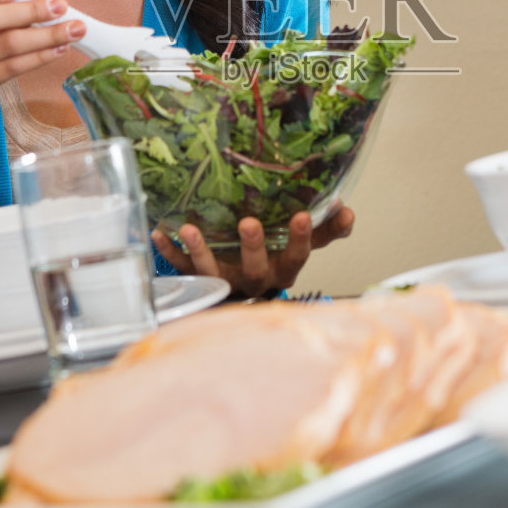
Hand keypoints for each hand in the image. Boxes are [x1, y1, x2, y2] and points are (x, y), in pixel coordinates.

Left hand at [152, 204, 355, 298]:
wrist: (244, 297)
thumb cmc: (276, 262)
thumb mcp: (302, 247)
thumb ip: (326, 230)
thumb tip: (347, 210)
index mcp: (283, 269)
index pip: (297, 256)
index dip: (301, 239)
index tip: (302, 216)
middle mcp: (256, 280)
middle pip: (257, 270)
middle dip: (253, 248)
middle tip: (248, 223)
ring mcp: (227, 283)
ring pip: (215, 272)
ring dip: (201, 251)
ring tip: (190, 228)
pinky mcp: (202, 282)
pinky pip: (183, 270)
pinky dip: (170, 253)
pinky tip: (159, 232)